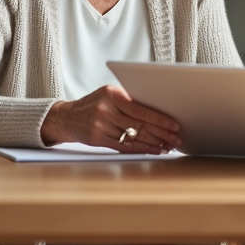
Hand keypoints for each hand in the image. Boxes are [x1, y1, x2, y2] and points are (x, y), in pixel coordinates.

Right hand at [41, 85, 180, 154]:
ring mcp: (101, 126)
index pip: (141, 109)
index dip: (160, 119)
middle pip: (140, 125)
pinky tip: (154, 150)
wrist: (67, 117)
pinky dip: (142, 149)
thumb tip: (160, 112)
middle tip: (177, 138)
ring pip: (134, 137)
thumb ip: (130, 100)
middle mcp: (106, 110)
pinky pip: (125, 146)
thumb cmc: (94, 104)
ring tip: (169, 145)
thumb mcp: (109, 94)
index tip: (175, 124)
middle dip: (162, 133)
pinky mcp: (98, 140)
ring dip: (155, 143)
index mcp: (111, 94)